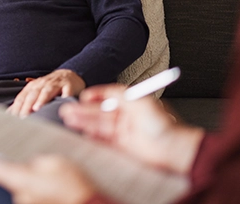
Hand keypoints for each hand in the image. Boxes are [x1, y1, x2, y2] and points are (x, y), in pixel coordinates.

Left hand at [0, 148, 95, 203]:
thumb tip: (24, 160)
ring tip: (55, 180)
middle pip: (10, 175)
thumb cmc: (76, 188)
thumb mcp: (56, 162)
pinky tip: (55, 188)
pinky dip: (39, 190)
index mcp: (21, 179)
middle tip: (40, 165)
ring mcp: (25, 203)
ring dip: (32, 180)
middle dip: (20, 167)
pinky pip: (31, 195)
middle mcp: (20, 195)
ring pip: (22, 185)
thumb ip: (34, 159)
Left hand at [8, 69, 85, 116]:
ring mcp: (56, 84)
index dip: (17, 107)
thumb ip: (23, 102)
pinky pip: (66, 91)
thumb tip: (9, 113)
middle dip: (27, 106)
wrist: (69, 75)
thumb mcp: (36, 92)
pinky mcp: (69, 86)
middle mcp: (42, 84)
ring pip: (47, 91)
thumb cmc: (50, 87)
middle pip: (33, 94)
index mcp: (33, 86)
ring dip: (41, 99)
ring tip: (37, 108)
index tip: (13, 119)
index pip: (22, 97)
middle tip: (23, 117)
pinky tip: (62, 103)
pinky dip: (64, 96)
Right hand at [59, 84, 203, 173]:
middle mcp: (127, 118)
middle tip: (67, 109)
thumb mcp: (138, 100)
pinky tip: (82, 133)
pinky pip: (103, 141)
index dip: (95, 97)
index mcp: (132, 104)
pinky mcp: (123, 148)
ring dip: (84, 122)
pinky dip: (92, 137)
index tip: (83, 97)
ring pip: (99, 126)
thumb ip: (118, 94)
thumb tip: (101, 91)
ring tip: (69, 119)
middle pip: (100, 113)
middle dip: (83, 111)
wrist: (172, 149)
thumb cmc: (162, 124)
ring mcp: (124, 133)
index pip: (109, 98)